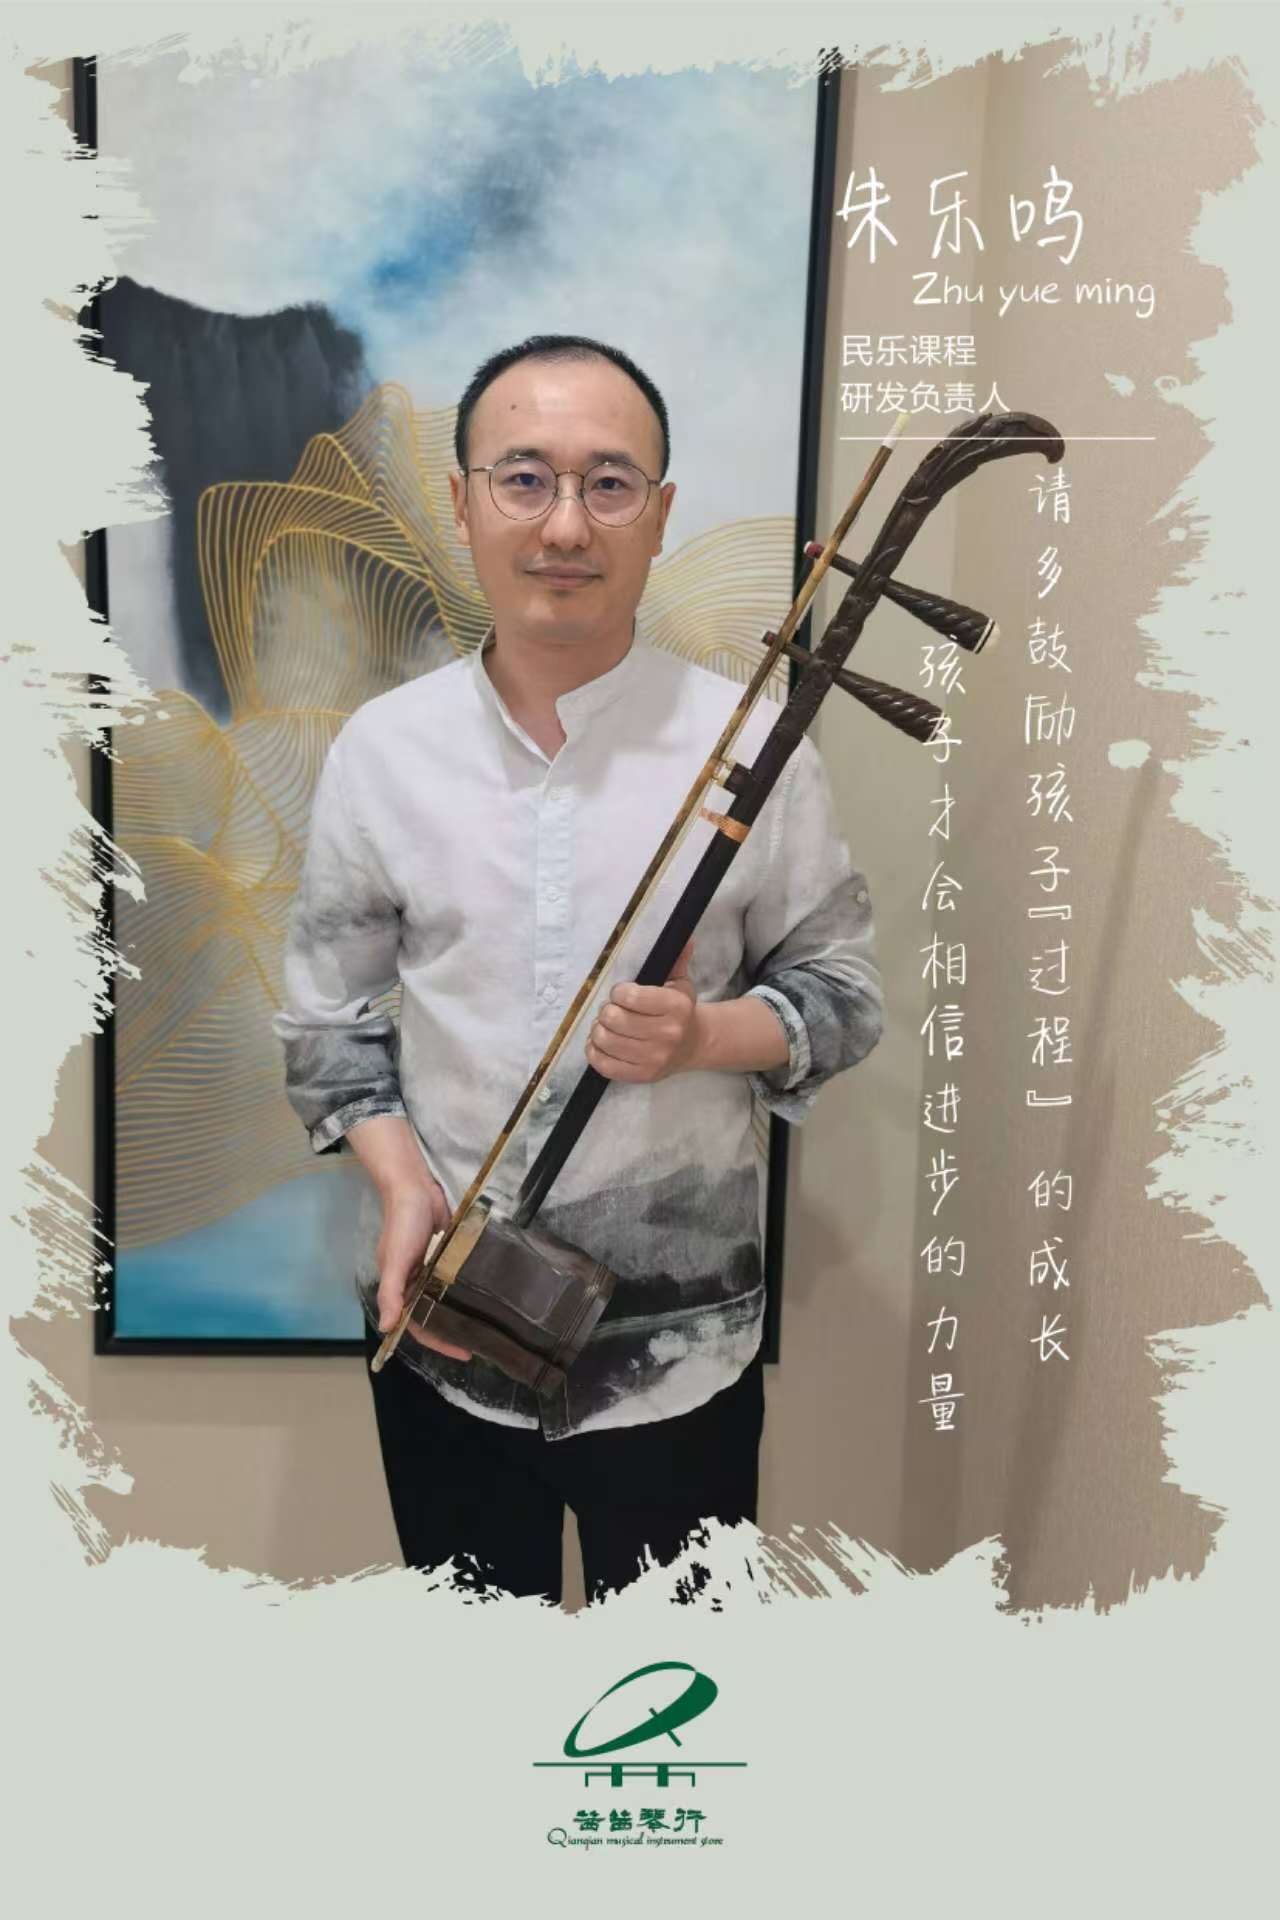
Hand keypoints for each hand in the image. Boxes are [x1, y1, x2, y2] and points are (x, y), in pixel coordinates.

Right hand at [375, 1176, 472, 1360]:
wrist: (414, 1187)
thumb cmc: (403, 1224)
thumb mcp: (395, 1260)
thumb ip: (391, 1293)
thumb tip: (387, 1328)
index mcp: (400, 1288)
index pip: (417, 1325)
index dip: (438, 1342)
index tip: (463, 1354)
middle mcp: (414, 1283)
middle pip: (433, 1315)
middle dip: (452, 1330)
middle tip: (482, 1341)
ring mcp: (430, 1269)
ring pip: (445, 1298)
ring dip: (461, 1310)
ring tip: (487, 1322)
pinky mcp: (445, 1254)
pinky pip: (454, 1277)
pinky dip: (466, 1287)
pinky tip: (485, 1292)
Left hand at [586, 940, 702, 1083]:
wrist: (694, 1044)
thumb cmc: (680, 1010)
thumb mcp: (681, 983)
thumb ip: (677, 959)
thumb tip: (684, 937)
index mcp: (676, 1007)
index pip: (630, 997)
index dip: (618, 992)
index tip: (621, 993)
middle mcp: (667, 1034)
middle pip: (614, 1019)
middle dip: (606, 1010)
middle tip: (611, 1010)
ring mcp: (654, 1058)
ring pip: (605, 1040)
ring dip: (598, 1030)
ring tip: (606, 1025)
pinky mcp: (642, 1076)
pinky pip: (604, 1065)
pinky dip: (594, 1051)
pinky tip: (600, 1043)